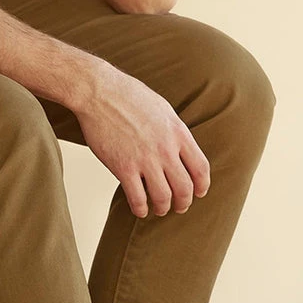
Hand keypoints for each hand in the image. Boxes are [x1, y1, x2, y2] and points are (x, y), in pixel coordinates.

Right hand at [75, 62, 209, 218]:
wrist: (100, 92)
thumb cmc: (129, 96)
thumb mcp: (163, 110)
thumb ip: (174, 132)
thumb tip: (180, 148)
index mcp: (178, 133)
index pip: (201, 168)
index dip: (202, 185)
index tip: (199, 192)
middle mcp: (165, 149)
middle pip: (184, 188)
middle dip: (184, 203)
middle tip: (179, 207)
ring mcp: (144, 159)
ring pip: (163, 197)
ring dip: (163, 208)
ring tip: (159, 209)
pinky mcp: (123, 167)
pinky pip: (137, 197)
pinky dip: (141, 209)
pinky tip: (139, 209)